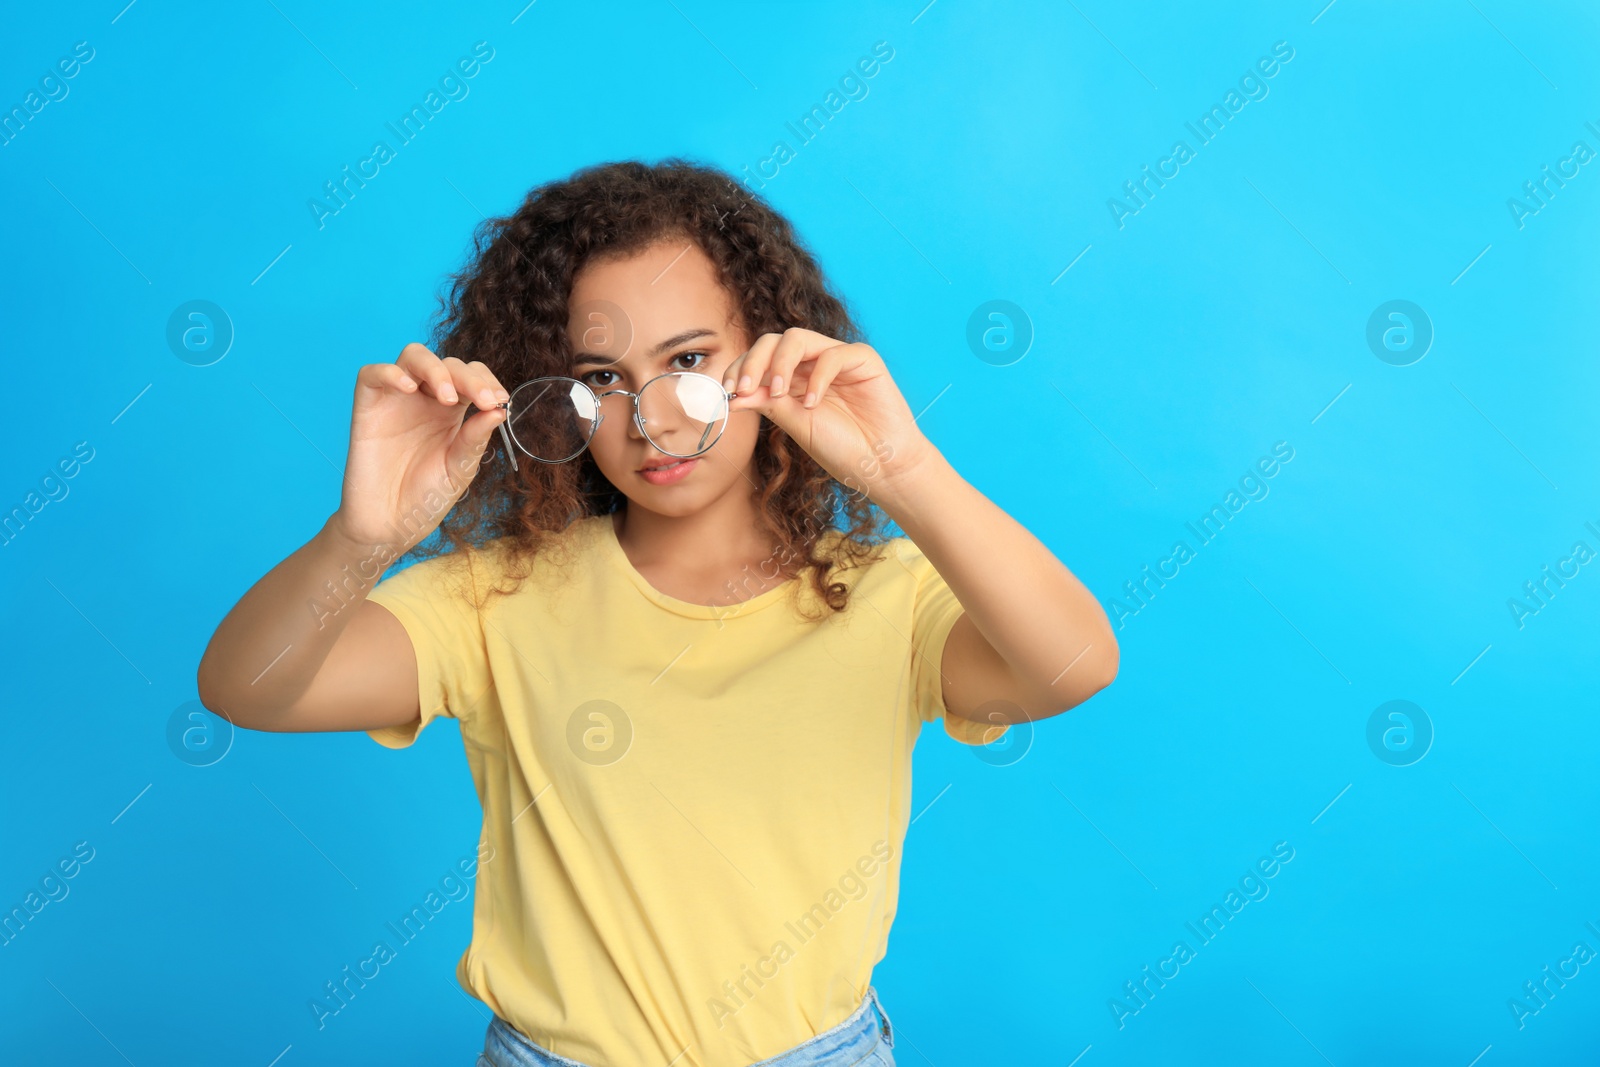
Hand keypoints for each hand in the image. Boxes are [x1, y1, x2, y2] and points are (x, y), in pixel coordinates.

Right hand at [330, 343, 508, 549]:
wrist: (389, 525)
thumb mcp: (459, 468)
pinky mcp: (368, 406)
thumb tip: (499, 409)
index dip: (486, 381)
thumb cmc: (426, 497)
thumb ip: (475, 438)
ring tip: (447, 397)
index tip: (499, 399)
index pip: (471, 377)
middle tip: (482, 400)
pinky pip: (372, 374)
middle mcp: (425, 399)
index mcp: (452, 411)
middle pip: (448, 363)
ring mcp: (397, 399)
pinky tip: (409, 388)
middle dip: (469, 377)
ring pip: (413, 356)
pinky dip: (390, 373)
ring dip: (435, 368)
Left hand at [720, 328, 938, 500]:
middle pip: (773, 341)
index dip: (740, 368)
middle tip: (743, 386)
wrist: (881, 467)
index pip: (760, 358)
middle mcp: (812, 364)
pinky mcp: (863, 359)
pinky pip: (833, 355)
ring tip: (778, 392)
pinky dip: (817, 377)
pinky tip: (813, 403)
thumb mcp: (795, 425)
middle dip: (753, 360)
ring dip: (780, 362)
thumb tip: (731, 394)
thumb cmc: (842, 449)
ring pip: (798, 338)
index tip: (728, 390)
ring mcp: (838, 358)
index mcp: (794, 378)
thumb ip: (768, 403)